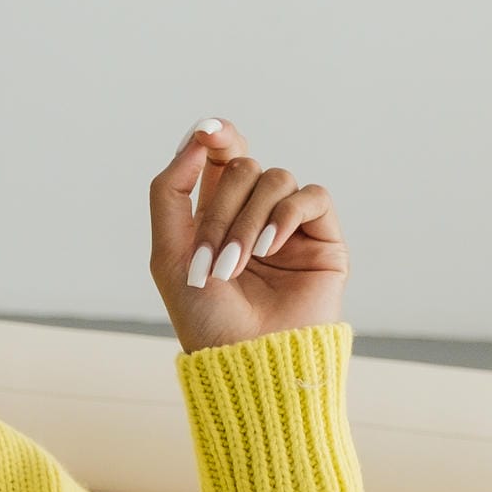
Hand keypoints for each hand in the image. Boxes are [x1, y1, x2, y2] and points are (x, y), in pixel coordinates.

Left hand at [148, 118, 348, 353]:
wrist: (246, 361)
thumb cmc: (205, 319)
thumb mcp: (167, 254)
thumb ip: (170, 192)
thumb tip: (197, 136)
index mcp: (217, 215)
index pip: (220, 157)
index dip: (216, 137)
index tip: (208, 131)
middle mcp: (255, 215)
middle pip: (242, 167)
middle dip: (221, 209)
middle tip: (211, 258)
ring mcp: (290, 226)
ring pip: (275, 178)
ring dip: (249, 220)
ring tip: (237, 265)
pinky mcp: (323, 239)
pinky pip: (312, 197)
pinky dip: (286, 215)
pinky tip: (271, 248)